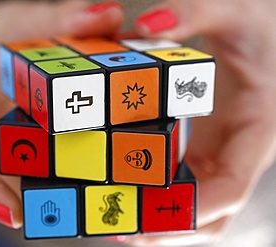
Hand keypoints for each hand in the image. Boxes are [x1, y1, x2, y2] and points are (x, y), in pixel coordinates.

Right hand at [0, 0, 122, 228]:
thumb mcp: (24, 21)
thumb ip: (63, 18)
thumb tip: (109, 15)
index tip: (12, 215)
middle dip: (30, 199)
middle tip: (77, 216)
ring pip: (15, 180)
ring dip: (53, 198)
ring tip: (96, 211)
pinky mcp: (14, 148)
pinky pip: (33, 169)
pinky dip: (63, 180)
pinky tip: (99, 184)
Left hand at [119, 0, 275, 245]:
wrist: (265, 34)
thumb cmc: (261, 27)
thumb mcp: (236, 12)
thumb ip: (196, 13)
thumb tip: (147, 27)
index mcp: (257, 130)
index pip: (232, 186)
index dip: (194, 209)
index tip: (150, 220)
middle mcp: (238, 152)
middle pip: (210, 213)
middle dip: (168, 227)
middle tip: (121, 228)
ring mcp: (218, 154)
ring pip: (194, 207)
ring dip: (157, 220)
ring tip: (114, 220)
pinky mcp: (201, 149)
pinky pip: (180, 185)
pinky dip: (153, 198)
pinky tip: (122, 193)